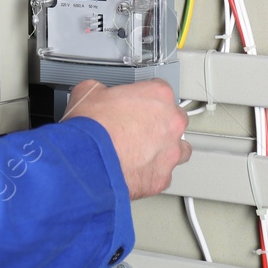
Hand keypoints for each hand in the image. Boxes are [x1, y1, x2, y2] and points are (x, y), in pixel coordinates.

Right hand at [62, 79, 189, 199]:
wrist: (87, 162)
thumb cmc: (91, 128)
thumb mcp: (88, 92)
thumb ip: (101, 91)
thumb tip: (96, 94)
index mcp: (158, 96)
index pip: (160, 89)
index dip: (144, 97)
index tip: (135, 104)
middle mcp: (171, 123)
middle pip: (176, 119)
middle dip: (160, 123)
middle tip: (138, 127)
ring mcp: (169, 152)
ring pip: (180, 149)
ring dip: (165, 149)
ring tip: (144, 152)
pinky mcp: (161, 178)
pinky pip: (163, 175)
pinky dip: (151, 173)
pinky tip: (136, 171)